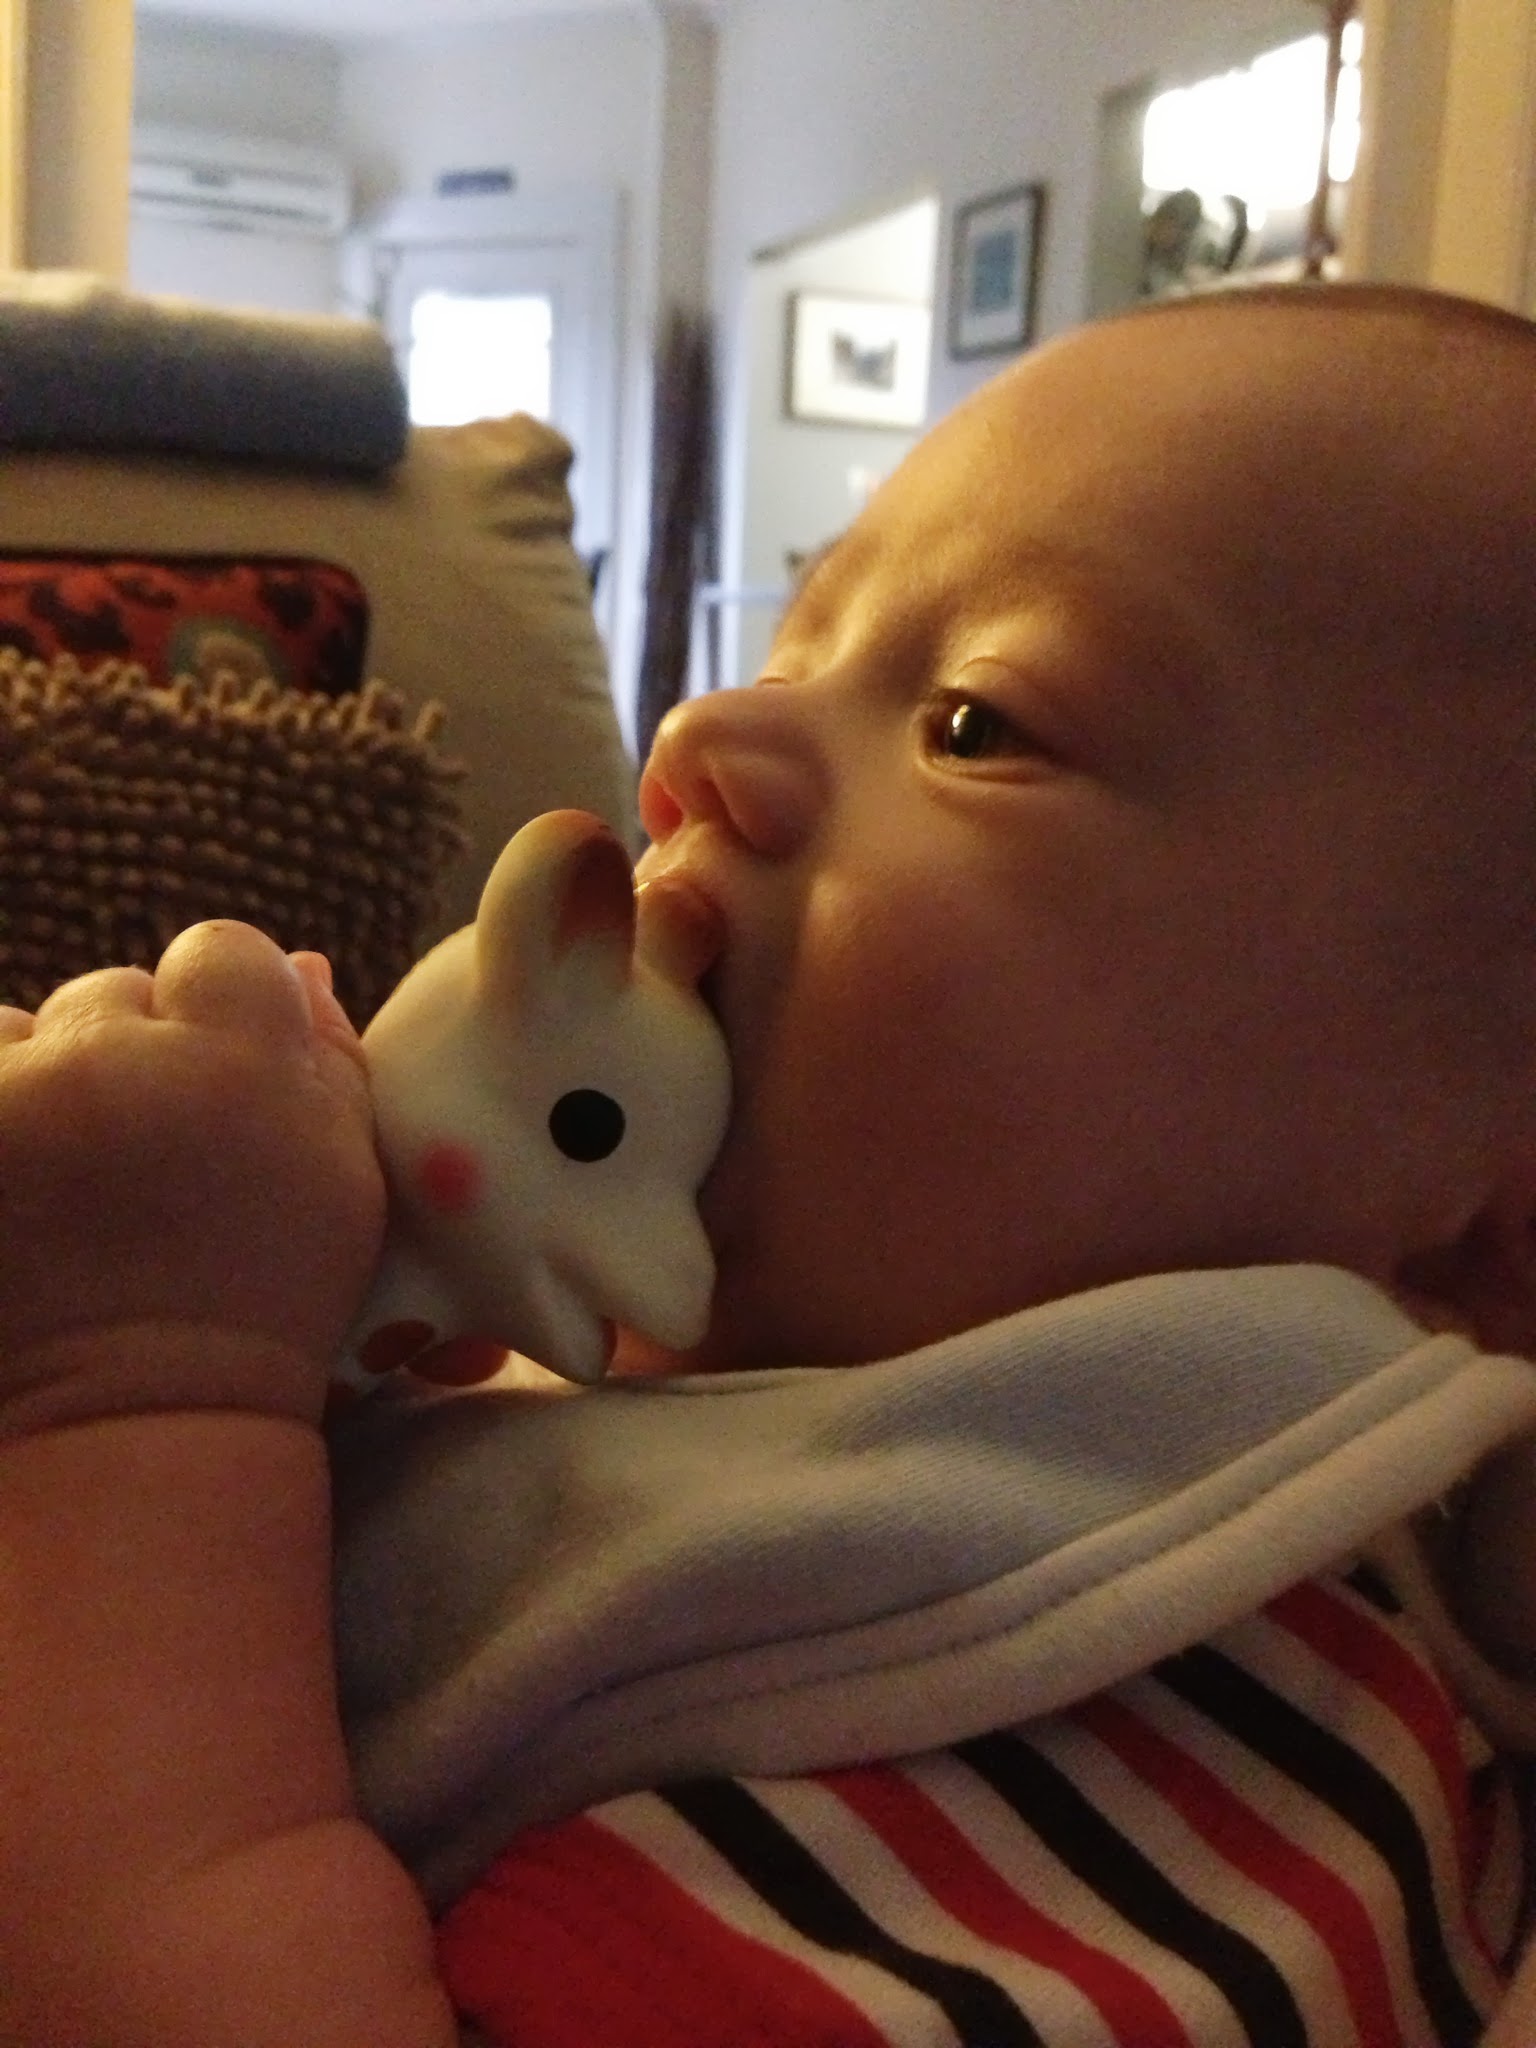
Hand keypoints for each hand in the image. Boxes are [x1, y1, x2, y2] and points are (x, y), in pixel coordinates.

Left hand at [0, 923, 385, 1428]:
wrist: (125, 1434)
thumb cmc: (257, 1312)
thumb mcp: (339, 1187)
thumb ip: (329, 1059)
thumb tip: (301, 962)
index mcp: (238, 1064)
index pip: (222, 951)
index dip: (222, 1019)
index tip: (218, 1093)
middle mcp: (111, 1066)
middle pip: (112, 992)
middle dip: (124, 1060)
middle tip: (140, 1167)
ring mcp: (6, 1104)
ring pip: (19, 1031)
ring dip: (39, 1085)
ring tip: (67, 1186)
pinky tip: (22, 1193)